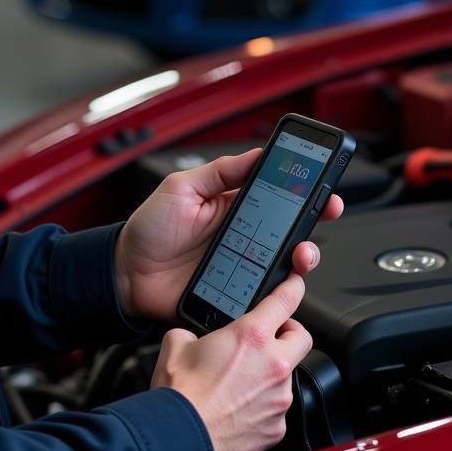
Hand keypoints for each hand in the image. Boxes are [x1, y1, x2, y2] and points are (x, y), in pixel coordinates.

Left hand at [114, 148, 342, 322]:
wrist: (126, 274)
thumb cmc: (150, 228)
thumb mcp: (182, 187)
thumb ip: (220, 171)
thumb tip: (258, 154)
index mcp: (236, 206)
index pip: (279, 195)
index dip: (305, 191)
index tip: (325, 185)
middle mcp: (246, 236)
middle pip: (292, 230)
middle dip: (315, 222)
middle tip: (325, 214)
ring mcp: (243, 267)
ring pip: (286, 264)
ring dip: (302, 258)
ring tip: (300, 254)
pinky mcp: (236, 295)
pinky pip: (266, 296)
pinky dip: (279, 292)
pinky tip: (278, 285)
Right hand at [152, 272, 311, 450]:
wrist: (179, 439)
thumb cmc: (180, 396)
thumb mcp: (176, 345)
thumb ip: (190, 333)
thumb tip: (189, 337)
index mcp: (252, 336)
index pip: (286, 300)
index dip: (294, 286)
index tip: (296, 282)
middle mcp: (273, 365)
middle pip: (302, 337)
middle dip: (289, 333)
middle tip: (270, 337)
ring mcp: (278, 398)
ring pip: (288, 376)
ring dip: (272, 373)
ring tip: (242, 381)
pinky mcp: (276, 428)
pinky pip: (277, 409)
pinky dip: (264, 405)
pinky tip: (240, 408)